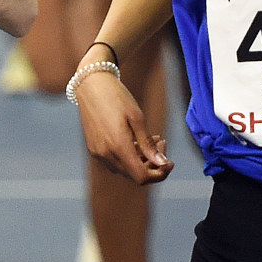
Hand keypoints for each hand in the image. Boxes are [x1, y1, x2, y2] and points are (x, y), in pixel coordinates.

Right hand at [74, 68, 172, 184]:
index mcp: (118, 147)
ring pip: (125, 169)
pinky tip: (135, 140)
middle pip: (135, 175)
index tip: (170, 162)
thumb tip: (162, 163)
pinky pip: (115, 162)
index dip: (159, 174)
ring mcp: (98, 153)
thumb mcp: (138, 118)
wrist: (91, 85)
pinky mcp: (94, 149)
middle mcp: (106, 154)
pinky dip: (128, 156)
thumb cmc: (116, 97)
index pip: (142, 177)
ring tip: (151, 139)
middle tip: (162, 143)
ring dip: (141, 160)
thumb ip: (148, 144)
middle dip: (153, 164)